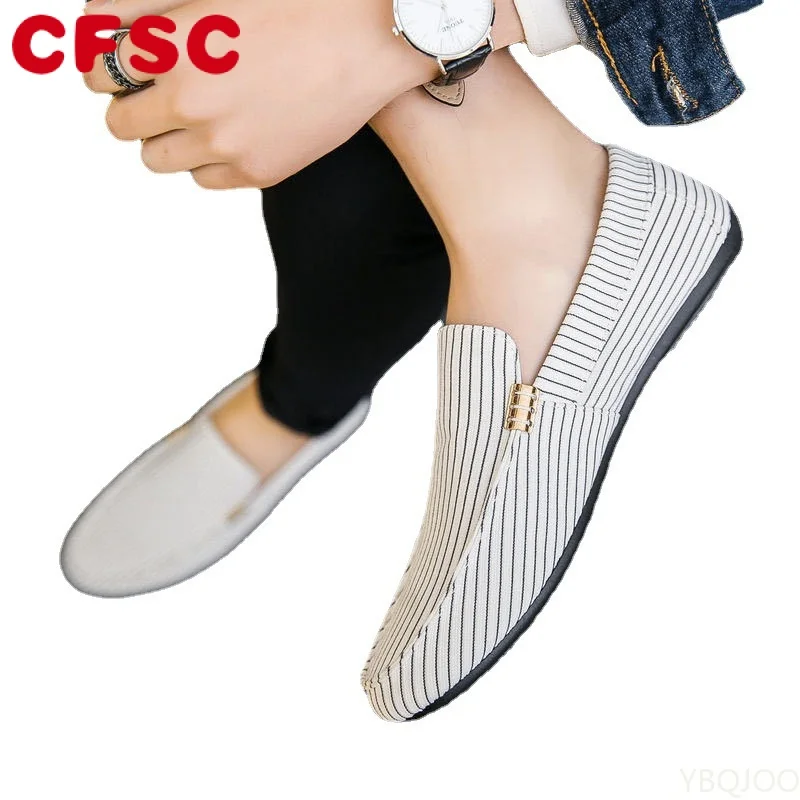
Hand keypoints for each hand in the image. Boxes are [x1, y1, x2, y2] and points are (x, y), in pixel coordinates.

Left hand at [82, 0, 438, 188]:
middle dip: (131, 107)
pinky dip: (207, 160)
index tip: (116, 71)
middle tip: (153, 97)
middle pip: (121, 124)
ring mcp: (225, 143)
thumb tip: (102, 31)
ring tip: (191, 121)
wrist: (369, 40)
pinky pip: (204, 179)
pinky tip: (229, 136)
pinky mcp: (257, 171)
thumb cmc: (297, 2)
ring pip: (157, 160)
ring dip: (163, 139)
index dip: (101, 70)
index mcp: (173, 45)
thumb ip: (153, 12)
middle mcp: (190, 100)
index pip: (97, 72)